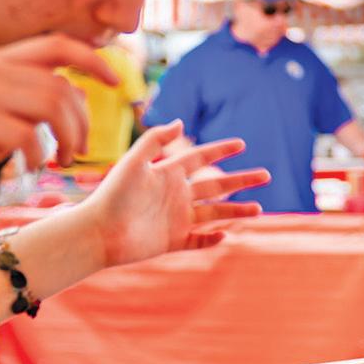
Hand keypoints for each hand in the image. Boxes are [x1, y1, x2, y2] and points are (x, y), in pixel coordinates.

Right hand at [0, 35, 116, 215]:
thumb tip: (82, 95)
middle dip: (83, 123)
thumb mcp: (4, 116)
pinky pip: (30, 136)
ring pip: (53, 106)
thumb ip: (37, 100)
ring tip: (61, 161)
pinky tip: (31, 168)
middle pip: (62, 86)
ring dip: (69, 140)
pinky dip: (39, 156)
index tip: (116, 82)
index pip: (57, 44)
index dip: (93, 59)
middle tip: (79, 151)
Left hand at [84, 121, 269, 267]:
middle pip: (216, 186)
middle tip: (265, 175)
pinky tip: (226, 235)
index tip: (241, 144)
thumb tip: (181, 122)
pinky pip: (199, 240)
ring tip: (259, 209)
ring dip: (236, 210)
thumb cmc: (112, 195)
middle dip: (241, 180)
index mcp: (168, 173)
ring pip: (214, 213)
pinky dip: (213, 239)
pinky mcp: (172, 241)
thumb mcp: (133, 162)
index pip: (200, 158)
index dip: (220, 150)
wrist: (97, 233)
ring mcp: (176, 219)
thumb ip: (155, 140)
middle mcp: (176, 195)